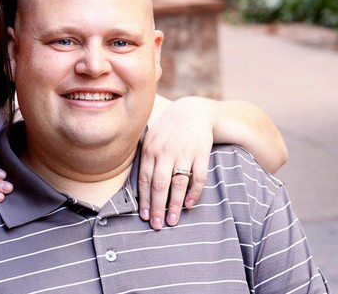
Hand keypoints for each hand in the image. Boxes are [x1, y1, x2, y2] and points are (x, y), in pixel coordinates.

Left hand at [139, 97, 214, 228]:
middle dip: (157, 207)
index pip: (144, 179)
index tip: (144, 217)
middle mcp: (165, 152)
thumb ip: (143, 158)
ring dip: (174, 205)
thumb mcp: (150, 138)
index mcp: (150, 150)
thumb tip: (136, 186)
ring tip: (172, 221)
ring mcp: (184, 153)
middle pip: (159, 185)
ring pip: (178, 184)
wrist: (192, 111)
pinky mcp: (201, 153)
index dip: (144, 200)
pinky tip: (189, 205)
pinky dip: (194, 193)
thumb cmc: (168, 130)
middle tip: (157, 225)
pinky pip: (198, 177)